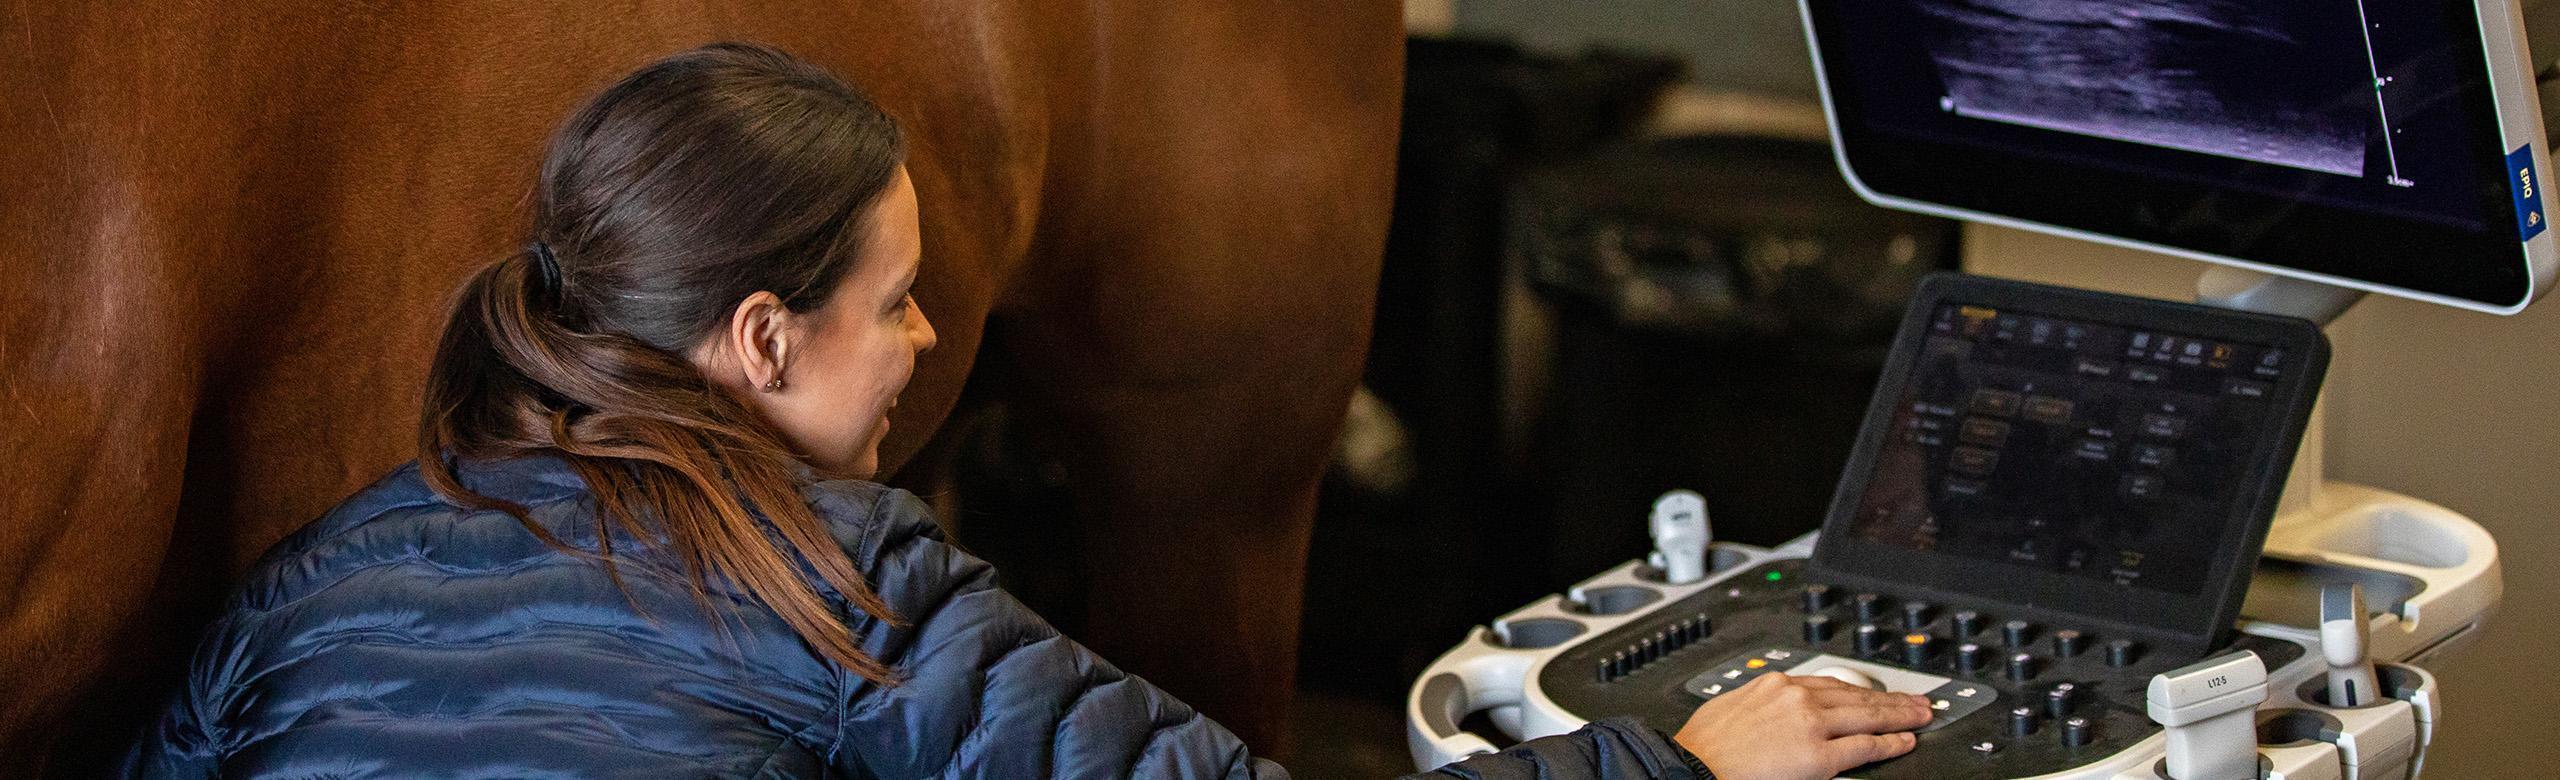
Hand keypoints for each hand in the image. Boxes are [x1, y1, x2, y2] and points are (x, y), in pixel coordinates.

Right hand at [1671, 672, 1933, 779]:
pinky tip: (1906, 741)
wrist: (1692, 768)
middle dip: (1891, 697)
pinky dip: (1890, 743)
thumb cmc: (1702, 747)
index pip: (1830, 683)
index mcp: (1774, 683)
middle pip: (1857, 694)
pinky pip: (1865, 747)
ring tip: (1922, 716)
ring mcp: (1811, 725)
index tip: (1876, 690)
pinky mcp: (1819, 756)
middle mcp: (1797, 697)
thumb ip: (1762, 702)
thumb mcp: (1731, 706)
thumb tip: (1772, 710)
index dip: (1860, 688)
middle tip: (1917, 699)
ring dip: (1900, 716)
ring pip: (1869, 716)